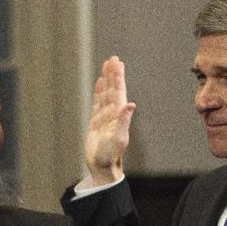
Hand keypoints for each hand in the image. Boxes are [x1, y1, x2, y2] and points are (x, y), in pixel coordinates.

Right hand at [84, 56, 135, 185]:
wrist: (102, 167)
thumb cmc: (111, 155)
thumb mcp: (118, 138)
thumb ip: (124, 121)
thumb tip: (131, 104)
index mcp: (119, 114)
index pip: (118, 91)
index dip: (117, 77)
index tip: (116, 63)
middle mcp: (113, 113)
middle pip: (112, 88)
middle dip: (113, 73)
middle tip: (113, 58)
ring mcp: (104, 117)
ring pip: (105, 93)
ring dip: (106, 80)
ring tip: (106, 66)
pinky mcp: (96, 122)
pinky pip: (97, 102)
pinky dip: (98, 92)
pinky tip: (99, 83)